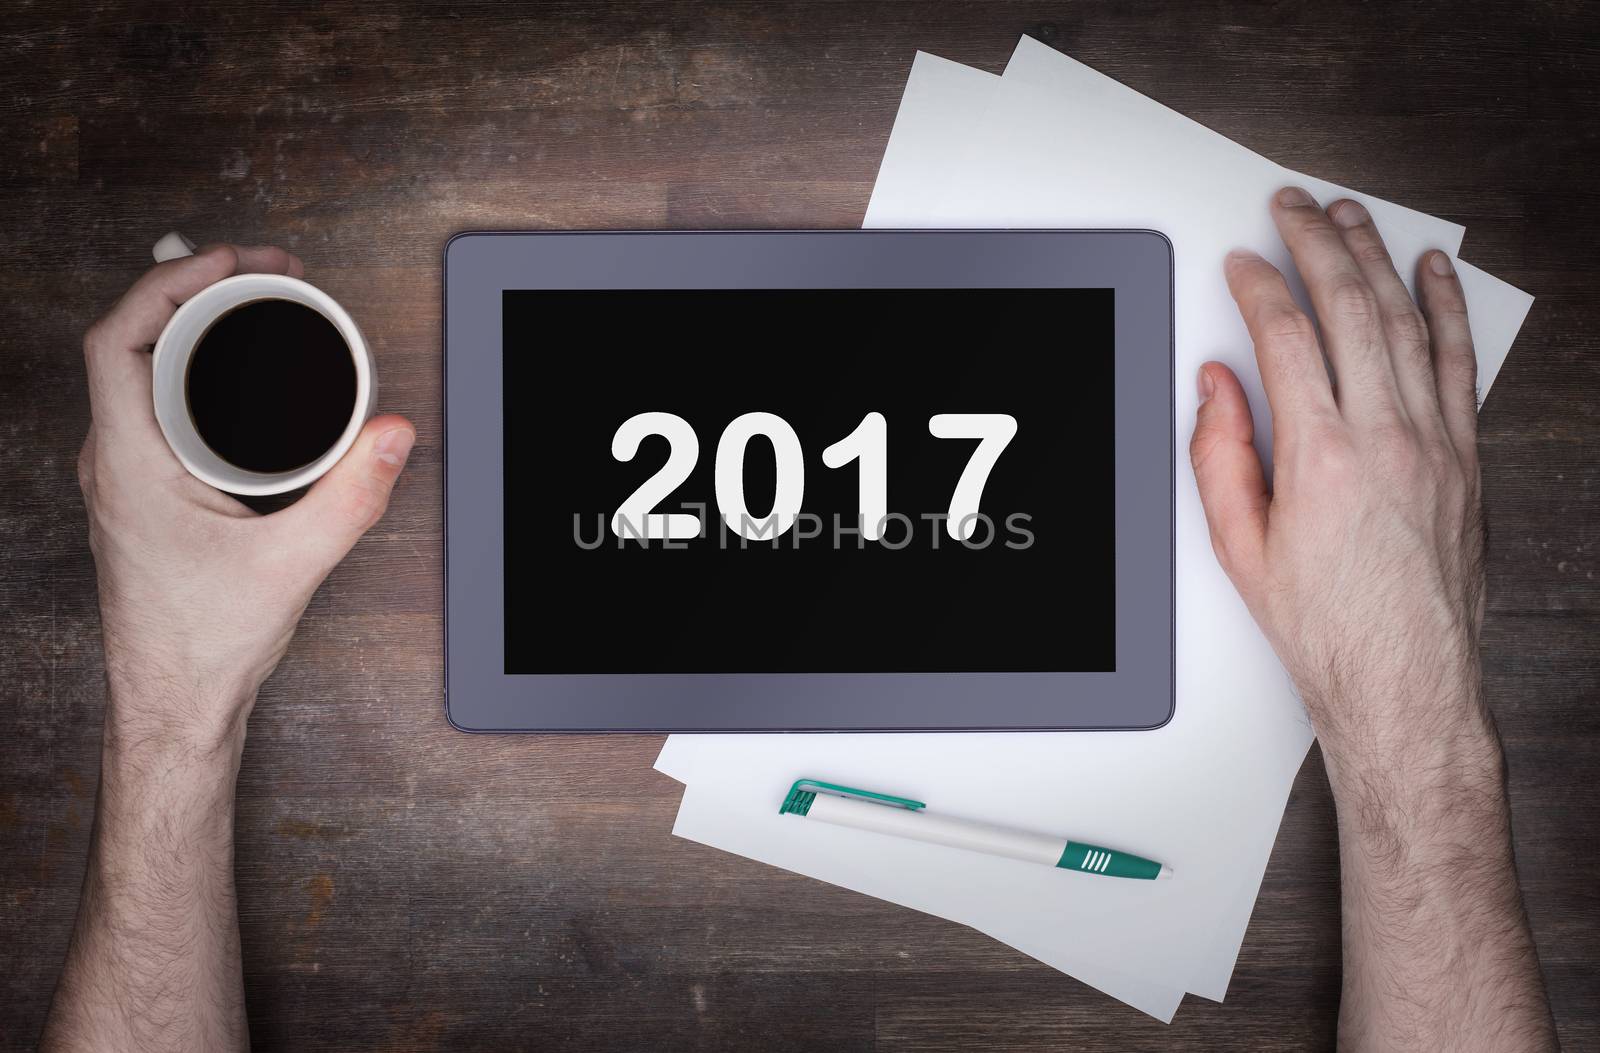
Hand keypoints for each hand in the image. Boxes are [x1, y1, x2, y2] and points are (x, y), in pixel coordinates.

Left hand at [78, 244, 413, 749]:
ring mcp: (126, 475)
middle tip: (265, 272)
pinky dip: (201, 370)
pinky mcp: (147, 491)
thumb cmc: (203, 643)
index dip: (169, 282)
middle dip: (199, 289)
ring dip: (197, 328)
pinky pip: (161, 404)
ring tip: (259, 307)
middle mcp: (115, 460)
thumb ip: (351, 496)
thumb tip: (393, 434)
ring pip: (145, 371)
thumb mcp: (292, 564)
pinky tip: (246, 377)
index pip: (118, 339)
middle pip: (135, 339)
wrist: (174, 702)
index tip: (230, 263)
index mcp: (129, 462)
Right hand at [1191, 188, 1490, 762]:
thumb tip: (1218, 390)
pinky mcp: (1465, 458)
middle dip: (1317, 244)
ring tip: (1351, 218)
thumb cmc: (1327, 627)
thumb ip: (1220, 457)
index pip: (1287, 338)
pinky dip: (1444, 309)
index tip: (1243, 262)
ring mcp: (1435, 443)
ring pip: (1405, 322)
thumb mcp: (1240, 548)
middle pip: (1350, 309)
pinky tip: (1431, 274)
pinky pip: (1456, 362)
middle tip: (1293, 208)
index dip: (1260, 286)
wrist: (1404, 680)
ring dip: (1376, 259)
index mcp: (1320, 459)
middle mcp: (1386, 439)